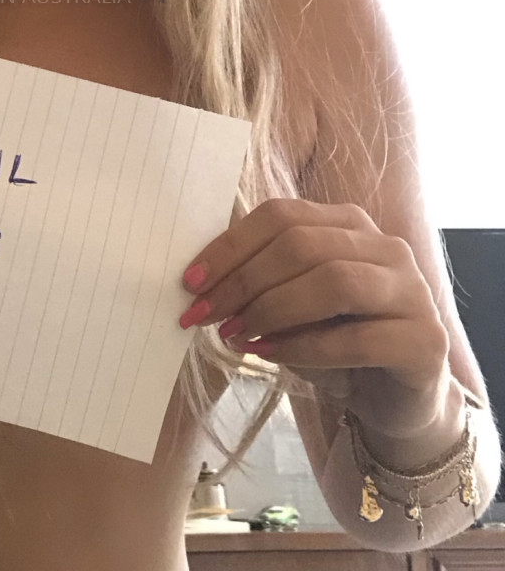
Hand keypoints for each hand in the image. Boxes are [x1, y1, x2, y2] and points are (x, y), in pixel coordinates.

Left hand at [178, 198, 452, 439]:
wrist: (398, 399)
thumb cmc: (334, 341)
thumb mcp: (291, 303)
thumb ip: (259, 281)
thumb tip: (201, 283)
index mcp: (348, 223)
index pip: (281, 216)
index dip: (230, 247)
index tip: (190, 282)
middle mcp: (386, 247)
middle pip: (302, 244)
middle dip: (243, 280)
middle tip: (205, 314)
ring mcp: (412, 291)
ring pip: (332, 281)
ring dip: (272, 309)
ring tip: (235, 335)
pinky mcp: (425, 342)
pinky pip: (355, 338)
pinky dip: (304, 347)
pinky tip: (269, 355)